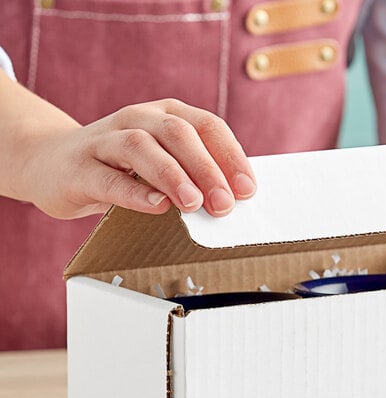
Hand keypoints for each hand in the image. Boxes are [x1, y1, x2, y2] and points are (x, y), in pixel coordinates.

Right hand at [0, 72, 255, 218]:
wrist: (50, 162)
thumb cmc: (118, 167)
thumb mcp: (161, 163)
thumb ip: (194, 174)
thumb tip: (234, 199)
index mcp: (164, 115)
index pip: (207, 126)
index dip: (231, 156)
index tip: (247, 189)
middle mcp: (137, 120)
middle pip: (178, 133)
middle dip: (207, 168)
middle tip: (225, 204)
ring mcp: (105, 140)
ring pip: (141, 146)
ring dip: (172, 175)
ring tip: (193, 203)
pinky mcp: (80, 167)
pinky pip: (109, 178)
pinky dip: (134, 192)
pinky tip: (156, 206)